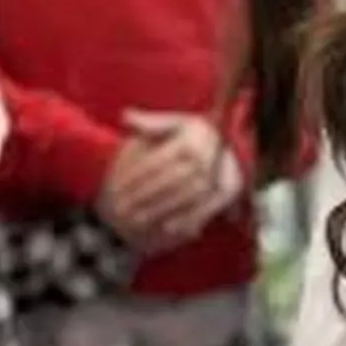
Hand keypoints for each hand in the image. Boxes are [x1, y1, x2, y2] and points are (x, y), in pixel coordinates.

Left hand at [108, 112, 244, 250]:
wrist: (229, 145)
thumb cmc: (194, 134)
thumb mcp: (176, 123)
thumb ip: (151, 122)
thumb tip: (125, 117)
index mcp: (189, 140)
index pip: (156, 163)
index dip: (135, 177)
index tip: (116, 188)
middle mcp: (204, 158)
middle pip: (168, 182)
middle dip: (143, 198)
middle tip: (121, 210)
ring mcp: (217, 176)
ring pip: (182, 198)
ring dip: (160, 211)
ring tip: (138, 221)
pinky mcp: (227, 192)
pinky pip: (203, 210)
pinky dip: (185, 220)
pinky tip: (167, 228)